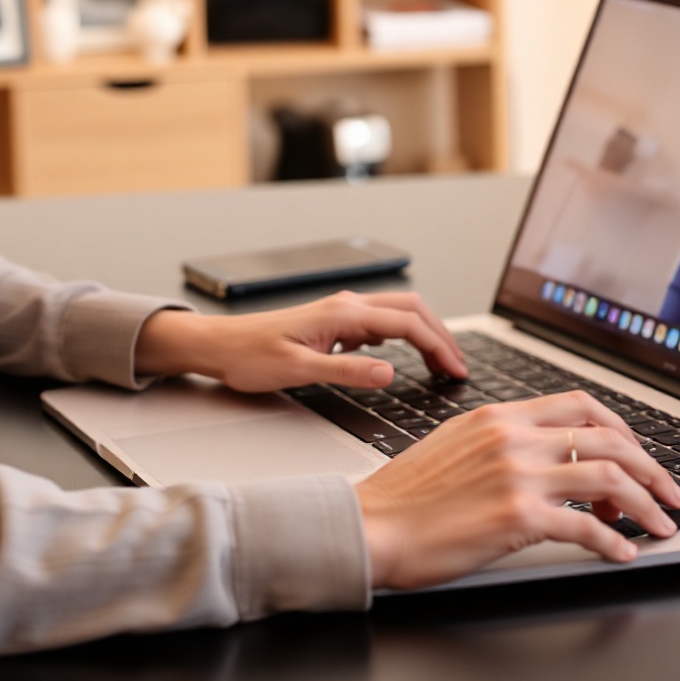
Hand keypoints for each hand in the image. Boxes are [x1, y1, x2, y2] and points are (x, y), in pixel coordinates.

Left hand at [134, 289, 468, 393]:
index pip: (407, 324)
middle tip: (459, 368)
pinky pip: (380, 324)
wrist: (220, 346)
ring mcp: (341, 313)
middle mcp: (346, 306)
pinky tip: (401, 359)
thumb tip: (389, 374)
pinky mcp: (335, 323)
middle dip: (441, 336)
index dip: (438, 347)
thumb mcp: (298, 371)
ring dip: (425, 335)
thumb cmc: (250, 357)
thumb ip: (346, 371)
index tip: (457, 371)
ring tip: (441, 364)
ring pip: (398, 315)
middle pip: (411, 310)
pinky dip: (403, 338)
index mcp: (343, 314)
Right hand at [355, 393, 679, 587]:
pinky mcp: (517, 517)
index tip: (640, 455)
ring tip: (660, 527)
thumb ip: (500, 441)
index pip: (580, 405)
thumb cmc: (406, 496)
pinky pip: (586, 525)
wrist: (372, 526)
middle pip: (607, 438)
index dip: (623, 429)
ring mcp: (517, 474)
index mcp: (499, 416)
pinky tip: (621, 554)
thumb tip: (545, 456)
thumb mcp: (454, 445)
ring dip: (646, 504)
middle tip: (670, 495)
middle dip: (651, 468)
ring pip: (609, 477)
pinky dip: (614, 541)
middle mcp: (513, 437)